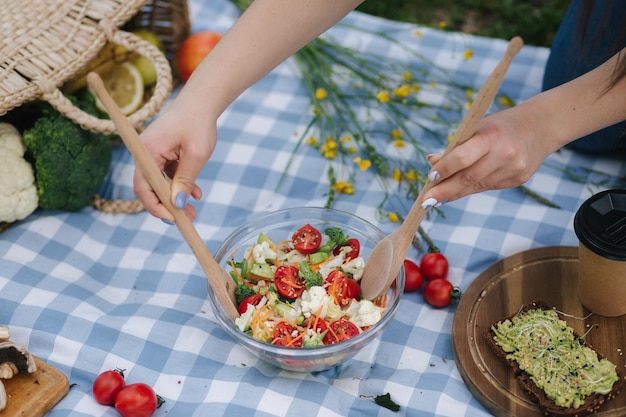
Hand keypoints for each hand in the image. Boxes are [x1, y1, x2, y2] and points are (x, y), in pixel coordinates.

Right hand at [134, 103, 215, 221]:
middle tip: (188, 217)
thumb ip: (186, 180)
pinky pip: (168, 175)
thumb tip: (177, 204)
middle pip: (150, 188)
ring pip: (160, 183)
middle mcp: (146, 153)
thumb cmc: (199, 124)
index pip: (143, 187)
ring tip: (194, 208)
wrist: (203, 102)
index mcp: (147, 151)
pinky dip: (181, 184)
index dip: (155, 206)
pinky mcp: (163, 153)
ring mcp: (153, 153)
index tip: (173, 219)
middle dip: (168, 205)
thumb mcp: (196, 155)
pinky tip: (196, 193)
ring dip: (176, 197)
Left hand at [423, 105, 556, 204]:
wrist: (541, 126)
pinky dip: (471, 189)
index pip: (462, 158)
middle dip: (444, 191)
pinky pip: (488, 187)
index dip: (444, 170)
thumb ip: (456, 146)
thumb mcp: (477, 127)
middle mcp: (505, 154)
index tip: (429, 178)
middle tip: (425, 201)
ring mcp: (513, 170)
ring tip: (436, 198)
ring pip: (477, 186)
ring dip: (455, 193)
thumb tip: (431, 161)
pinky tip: (457, 193)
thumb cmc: (500, 126)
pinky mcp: (518, 180)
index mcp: (492, 137)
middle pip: (468, 178)